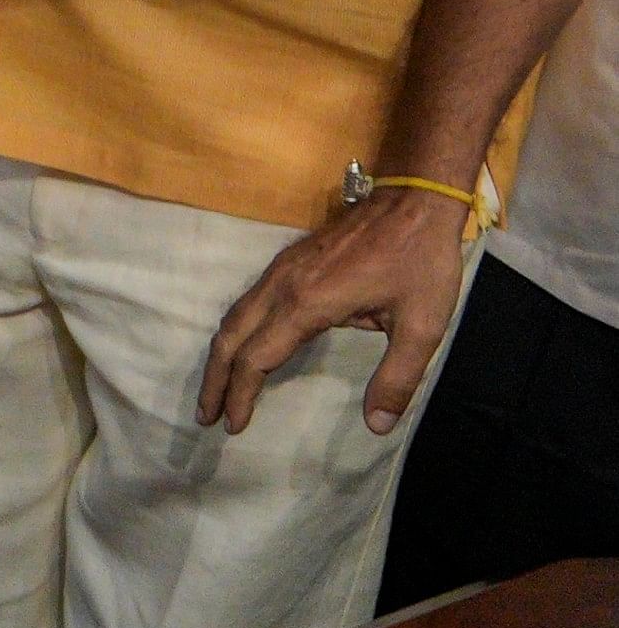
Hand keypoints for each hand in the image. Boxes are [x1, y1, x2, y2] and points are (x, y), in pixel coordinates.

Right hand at [198, 184, 474, 435]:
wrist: (414, 201)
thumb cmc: (420, 262)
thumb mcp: (422, 326)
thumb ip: (397, 377)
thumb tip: (377, 426)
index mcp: (307, 305)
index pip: (256, 358)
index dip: (241, 395)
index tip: (234, 425)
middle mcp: (282, 287)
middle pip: (230, 338)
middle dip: (214, 380)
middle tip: (205, 416)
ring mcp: (280, 270)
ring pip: (232, 317)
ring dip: (219, 356)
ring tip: (216, 387)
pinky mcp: (287, 262)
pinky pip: (245, 302)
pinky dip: (233, 332)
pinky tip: (241, 345)